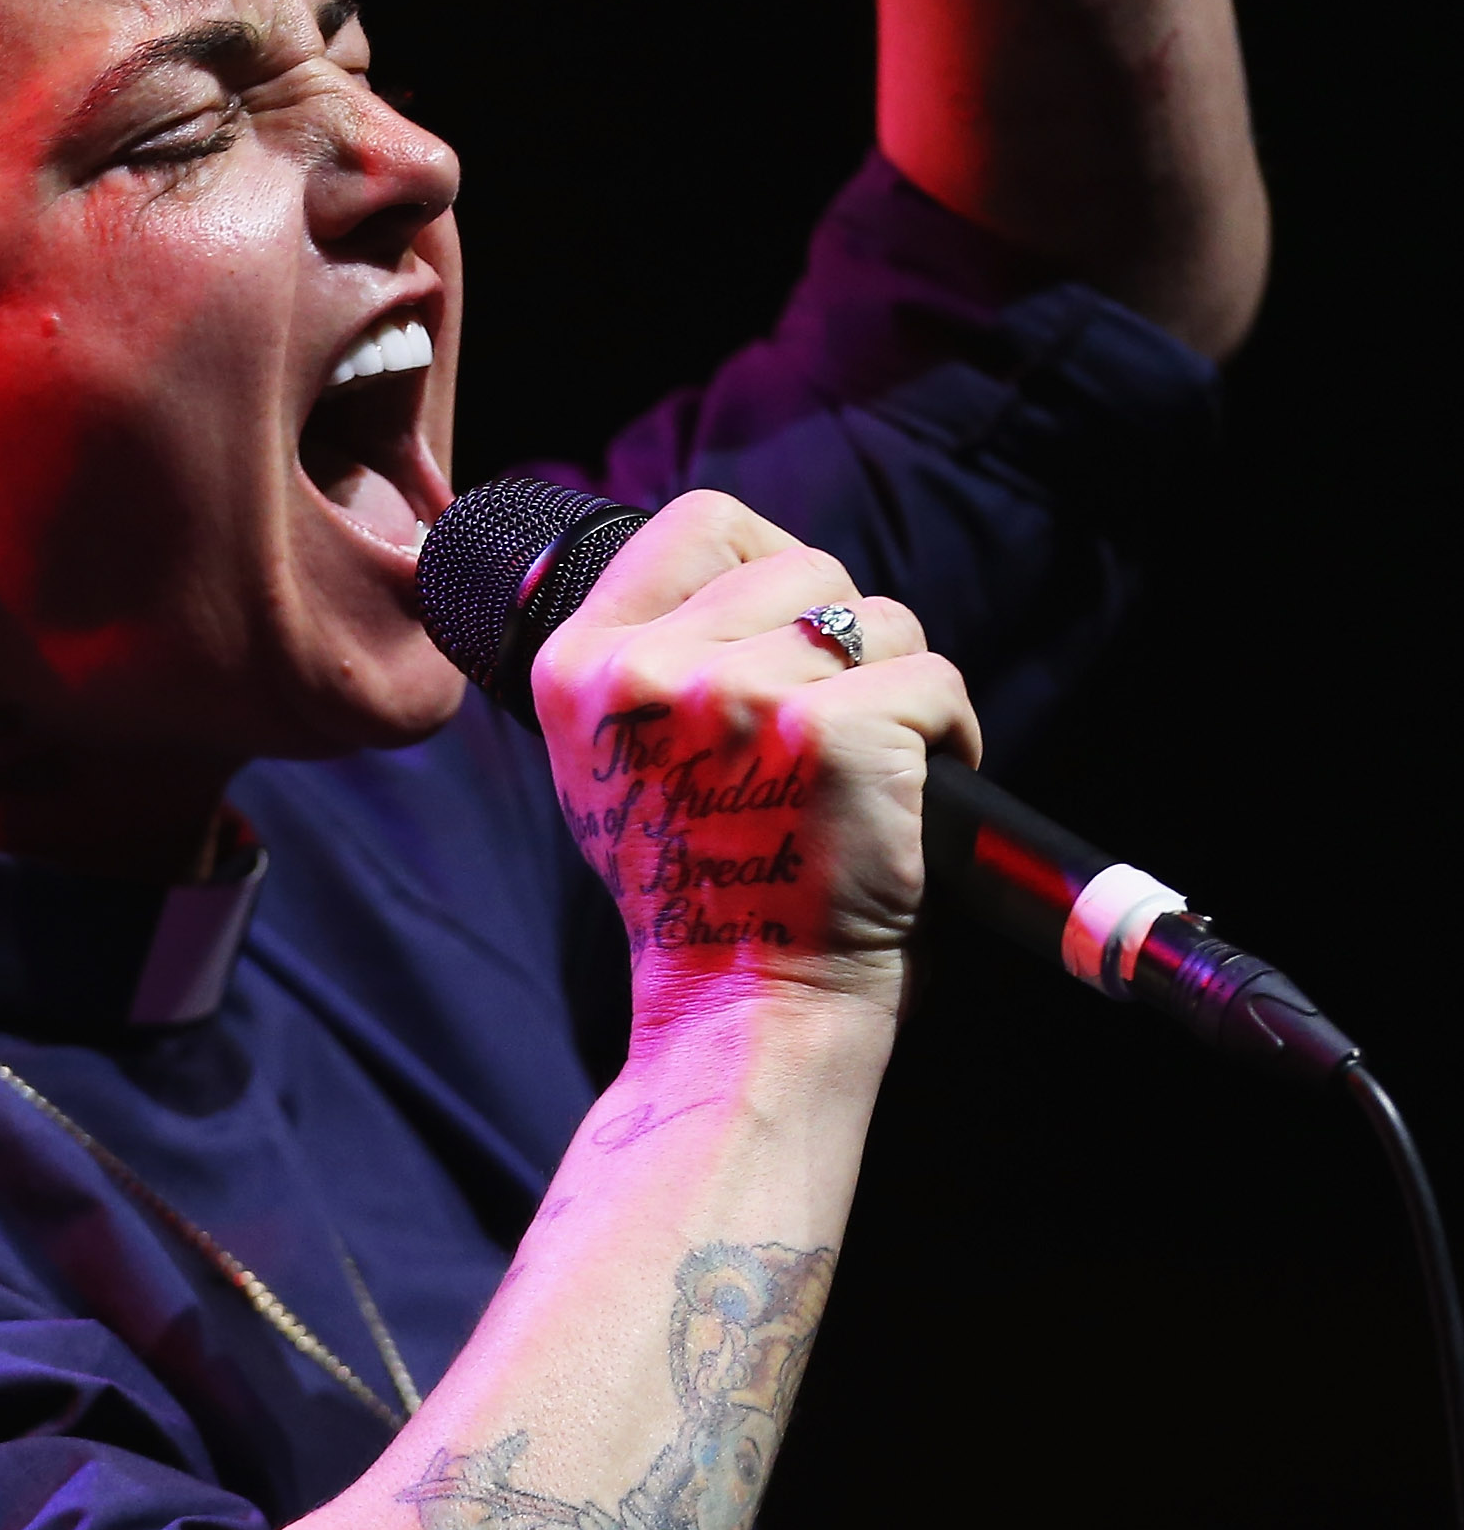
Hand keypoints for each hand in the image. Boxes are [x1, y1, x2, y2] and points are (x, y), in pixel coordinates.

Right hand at [530, 489, 979, 1017]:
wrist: (743, 1007)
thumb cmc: (699, 890)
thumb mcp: (610, 762)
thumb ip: (646, 663)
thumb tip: (741, 584)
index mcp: (581, 668)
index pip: (702, 522)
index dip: (768, 559)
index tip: (789, 632)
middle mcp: (647, 673)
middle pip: (806, 566)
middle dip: (843, 640)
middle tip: (827, 731)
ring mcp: (739, 698)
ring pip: (881, 621)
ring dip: (897, 688)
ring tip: (866, 769)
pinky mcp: (833, 736)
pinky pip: (933, 680)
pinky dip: (948, 733)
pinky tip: (911, 794)